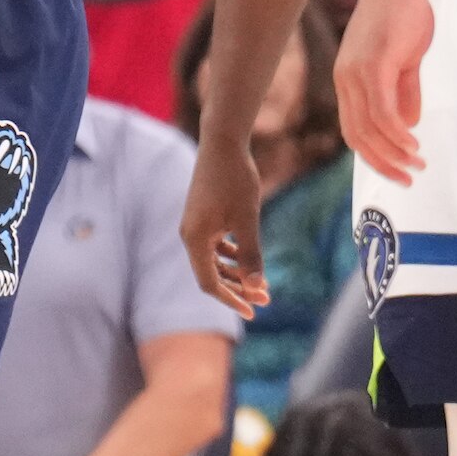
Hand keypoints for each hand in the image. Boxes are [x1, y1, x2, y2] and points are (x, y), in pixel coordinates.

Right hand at [181, 122, 268, 316]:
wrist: (222, 143)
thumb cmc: (235, 180)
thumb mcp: (248, 220)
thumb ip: (251, 255)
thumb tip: (257, 289)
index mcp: (195, 239)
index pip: (209, 283)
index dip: (231, 300)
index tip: (254, 311)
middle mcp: (190, 235)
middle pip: (211, 274)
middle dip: (238, 288)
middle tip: (267, 298)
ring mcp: (194, 226)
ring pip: (213, 260)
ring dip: (236, 273)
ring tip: (262, 281)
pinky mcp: (202, 216)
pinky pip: (214, 246)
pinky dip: (230, 256)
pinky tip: (247, 256)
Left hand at [332, 0, 433, 181]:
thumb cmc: (402, 17)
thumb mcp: (403, 62)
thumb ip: (404, 92)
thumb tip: (409, 124)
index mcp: (348, 81)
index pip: (354, 130)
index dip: (374, 155)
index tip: (397, 171)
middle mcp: (346, 80)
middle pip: (357, 136)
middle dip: (382, 163)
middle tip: (407, 179)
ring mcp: (357, 73)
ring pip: (370, 127)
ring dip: (394, 151)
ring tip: (417, 164)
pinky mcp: (375, 65)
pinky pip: (382, 110)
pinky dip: (396, 132)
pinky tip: (412, 143)